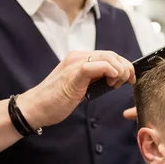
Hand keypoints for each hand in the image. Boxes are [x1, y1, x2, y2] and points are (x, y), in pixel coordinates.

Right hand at [16, 51, 135, 128]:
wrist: (34, 108)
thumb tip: (113, 80)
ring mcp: (74, 64)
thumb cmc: (56, 101)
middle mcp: (77, 57)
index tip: (130, 79)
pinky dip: (109, 71)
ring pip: (107, 57)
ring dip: (120, 70)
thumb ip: (94, 80)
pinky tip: (112, 81)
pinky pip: (96, 66)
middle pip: (112, 54)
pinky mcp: (73, 74)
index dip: (124, 66)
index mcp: (79, 59)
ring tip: (118, 84)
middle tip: (128, 82)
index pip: (109, 55)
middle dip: (126, 68)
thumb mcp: (80, 88)